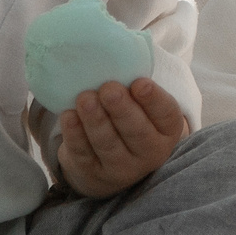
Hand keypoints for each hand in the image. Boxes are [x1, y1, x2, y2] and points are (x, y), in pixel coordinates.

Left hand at [55, 79, 187, 198]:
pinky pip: (83, 153)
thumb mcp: (140, 105)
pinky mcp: (93, 173)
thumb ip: (133, 88)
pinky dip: (75, 135)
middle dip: (122, 110)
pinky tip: (69, 116)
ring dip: (96, 120)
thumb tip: (116, 61)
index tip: (140, 83)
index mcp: (166, 130)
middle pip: (137, 132)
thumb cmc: (128, 118)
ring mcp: (122, 168)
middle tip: (109, 90)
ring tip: (85, 99)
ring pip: (108, 144)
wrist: (109, 160)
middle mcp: (149, 153)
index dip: (153, 99)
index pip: (165, 114)